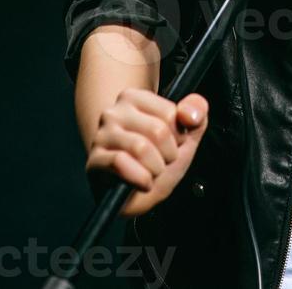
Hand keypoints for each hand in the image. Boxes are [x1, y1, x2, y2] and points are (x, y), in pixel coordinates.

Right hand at [85, 88, 208, 216]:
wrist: (132, 194)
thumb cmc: (157, 159)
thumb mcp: (185, 135)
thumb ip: (196, 114)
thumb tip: (189, 114)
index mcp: (134, 97)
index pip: (170, 113)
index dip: (178, 135)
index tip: (171, 143)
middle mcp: (114, 112)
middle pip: (158, 131)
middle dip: (168, 155)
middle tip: (162, 161)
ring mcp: (102, 136)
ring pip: (141, 148)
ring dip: (156, 169)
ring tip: (152, 172)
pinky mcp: (94, 161)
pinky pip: (121, 164)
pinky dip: (140, 179)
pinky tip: (142, 182)